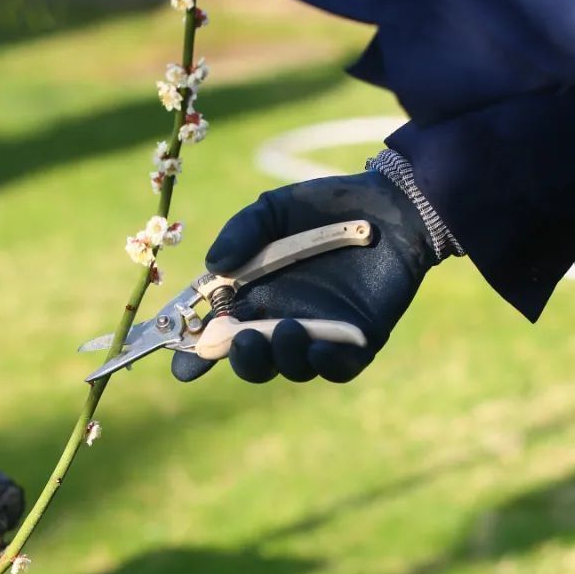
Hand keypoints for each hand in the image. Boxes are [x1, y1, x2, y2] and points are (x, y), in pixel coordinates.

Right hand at [172, 171, 436, 384]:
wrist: (391, 205)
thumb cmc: (326, 205)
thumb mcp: (274, 208)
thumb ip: (242, 231)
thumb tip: (214, 265)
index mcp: (252, 294)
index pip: (218, 332)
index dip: (197, 354)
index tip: (183, 366)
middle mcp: (281, 319)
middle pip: (252, 360)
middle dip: (243, 359)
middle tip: (244, 341)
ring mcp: (319, 333)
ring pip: (291, 366)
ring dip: (282, 357)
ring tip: (288, 329)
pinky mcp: (357, 340)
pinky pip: (337, 368)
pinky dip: (324, 365)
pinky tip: (318, 348)